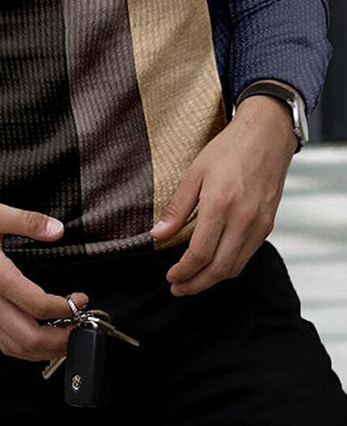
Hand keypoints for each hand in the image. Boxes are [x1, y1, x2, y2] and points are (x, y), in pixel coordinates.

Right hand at [0, 191, 87, 361]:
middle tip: (84, 327)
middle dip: (61, 340)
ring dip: (46, 350)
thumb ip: (27, 221)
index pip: (36, 305)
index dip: (65, 308)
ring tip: (69, 337)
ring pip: (16, 348)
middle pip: (29, 338)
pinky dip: (26, 349)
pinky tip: (41, 340)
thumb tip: (57, 230)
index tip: (81, 299)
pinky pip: (3, 343)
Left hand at [149, 94, 296, 295]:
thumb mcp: (194, 172)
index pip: (200, 253)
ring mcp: (259, 224)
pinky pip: (247, 255)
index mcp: (220, 204)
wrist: (265, 137)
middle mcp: (243, 219)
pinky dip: (229, 265)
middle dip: (196, 284)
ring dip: (213, 279)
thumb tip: (157, 234)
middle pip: (219, 268)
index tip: (170, 277)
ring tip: (193, 281)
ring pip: (235, 266)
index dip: (184, 271)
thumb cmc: (228, 150)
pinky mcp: (268, 225)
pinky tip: (214, 263)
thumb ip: (177, 207)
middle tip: (178, 288)